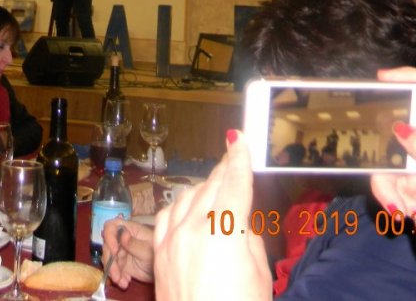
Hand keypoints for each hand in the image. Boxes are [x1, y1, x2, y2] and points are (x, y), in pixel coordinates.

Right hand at [102, 218, 153, 287]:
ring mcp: (121, 252)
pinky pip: (114, 270)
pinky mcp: (122, 265)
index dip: (109, 237)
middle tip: (115, 274)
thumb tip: (122, 235)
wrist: (165, 270)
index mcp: (129, 230)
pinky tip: (125, 283)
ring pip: (109, 260)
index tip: (114, 250)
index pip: (111, 227)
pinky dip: (118, 278)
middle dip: (110, 261)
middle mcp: (122, 240)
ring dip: (113, 272)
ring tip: (122, 282)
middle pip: (107, 246)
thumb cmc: (158, 253)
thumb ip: (134, 243)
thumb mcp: (147, 249)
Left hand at [153, 130, 271, 300]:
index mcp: (225, 229)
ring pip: (187, 196)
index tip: (241, 141)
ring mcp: (172, 238)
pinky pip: (167, 215)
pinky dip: (180, 205)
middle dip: (224, 171)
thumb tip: (240, 219)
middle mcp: (194, 226)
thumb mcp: (258, 273)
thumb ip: (248, 237)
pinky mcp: (157, 252)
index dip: (240, 158)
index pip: (235, 181)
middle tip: (234, 160)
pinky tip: (188, 205)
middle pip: (211, 185)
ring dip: (203, 187)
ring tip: (217, 185)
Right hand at [370, 67, 415, 300]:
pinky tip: (402, 211)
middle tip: (373, 153)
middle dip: (384, 144)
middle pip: (400, 124)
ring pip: (386, 156)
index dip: (412, 78)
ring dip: (386, 180)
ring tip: (401, 203)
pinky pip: (384, 178)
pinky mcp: (410, 184)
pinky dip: (387, 194)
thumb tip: (400, 124)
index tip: (381, 78)